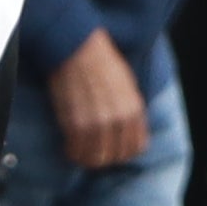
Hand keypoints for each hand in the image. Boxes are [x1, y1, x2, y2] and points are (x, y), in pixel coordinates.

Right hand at [48, 36, 149, 171]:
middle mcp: (119, 120)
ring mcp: (97, 124)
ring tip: (80, 151)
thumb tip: (129, 131)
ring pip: (96, 158)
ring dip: (88, 158)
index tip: (114, 148)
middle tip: (94, 152)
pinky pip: (76, 151)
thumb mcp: (128, 84)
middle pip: (117, 156)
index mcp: (134, 109)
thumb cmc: (100, 61)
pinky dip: (72, 152)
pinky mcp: (75, 124)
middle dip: (106, 156)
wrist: (76, 47)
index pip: (137, 147)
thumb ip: (131, 110)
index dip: (125, 151)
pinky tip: (69, 146)